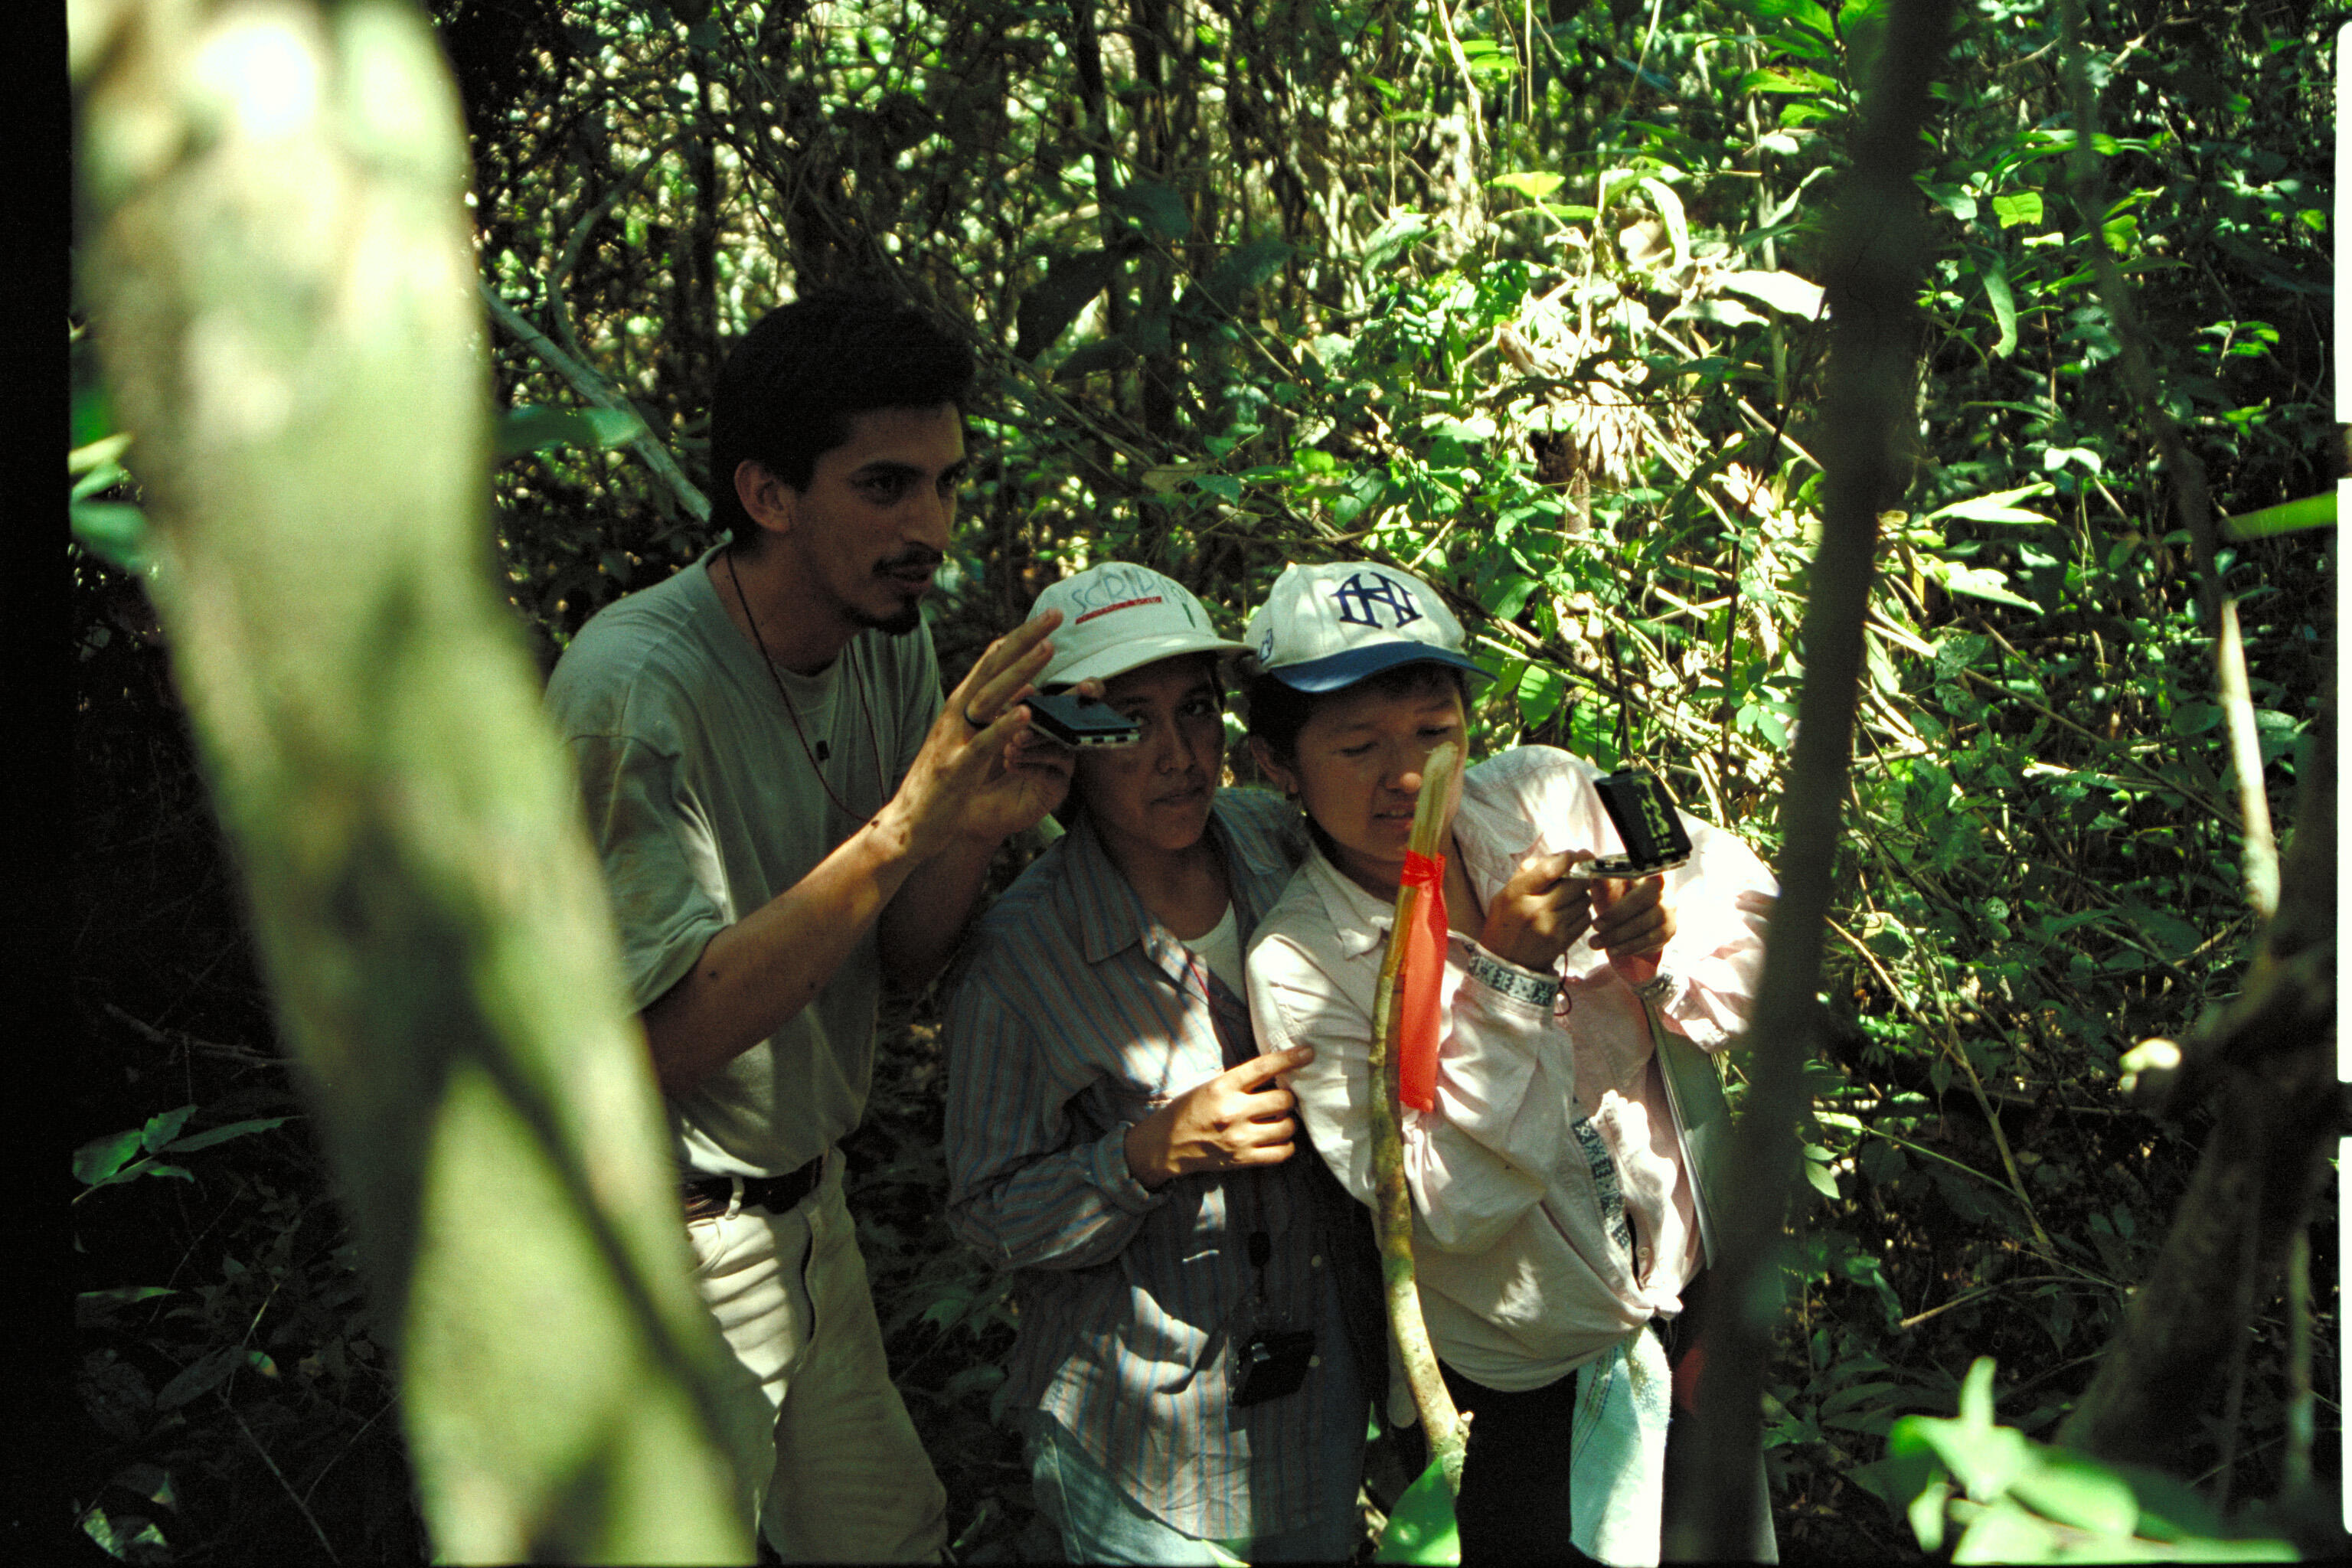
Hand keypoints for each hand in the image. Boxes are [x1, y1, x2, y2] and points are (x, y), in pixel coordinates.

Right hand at [883, 612, 1067, 860]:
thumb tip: (1028, 690)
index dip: (1018, 639)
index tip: (1046, 617)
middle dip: (1024, 640)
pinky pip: (983, 744)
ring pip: (990, 698)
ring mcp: (953, 741)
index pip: (991, 664)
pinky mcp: (955, 771)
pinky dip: (1004, 726)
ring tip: (1047, 649)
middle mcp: (954, 716)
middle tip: (1054, 615)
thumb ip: (994, 715)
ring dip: (1020, 671)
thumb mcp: (968, 743)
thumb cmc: (942, 786)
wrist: (906, 827)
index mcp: (959, 709)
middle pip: (992, 669)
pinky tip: (1027, 711)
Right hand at [1123, 1045, 1315, 1190]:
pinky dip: (1286, 1145)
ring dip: (1289, 1121)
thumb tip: (1277, 1072)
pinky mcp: (1242, 1159)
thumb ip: (1240, 1081)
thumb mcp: (1209, 1085)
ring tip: (1280, 1119)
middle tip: (1283, 1098)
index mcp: (1222, 1087)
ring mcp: (1239, 1138)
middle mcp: (1233, 1111)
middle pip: (1283, 1100)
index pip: (1263, 1067)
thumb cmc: (1189, 1110)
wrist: (1166, 1145)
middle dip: (1289, 1097)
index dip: (1289, 1058)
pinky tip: (1279, 1139)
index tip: (1308, 1053)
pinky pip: (1281, 1153)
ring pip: (1287, 1126)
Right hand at [1478, 850, 1595, 972]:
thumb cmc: (1505, 922)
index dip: (1568, 858)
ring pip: (1584, 900)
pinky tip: (1569, 914)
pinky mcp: (1564, 940)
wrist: (1505, 962)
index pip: (1551, 869)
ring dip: (1581, 896)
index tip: (1572, 855)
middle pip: (1576, 883)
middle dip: (1580, 876)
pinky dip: (1581, 913)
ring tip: (1567, 899)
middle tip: (1576, 876)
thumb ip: (1529, 872)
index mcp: (1518, 893)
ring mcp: (1552, 926)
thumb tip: (1561, 857)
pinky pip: (1586, 918)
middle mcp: (1537, 909)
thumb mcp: (1506, 892)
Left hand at [1591, 874, 1673, 962]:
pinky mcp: (1668, 930)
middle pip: (1641, 900)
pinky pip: (1649, 941)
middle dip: (1615, 915)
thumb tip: (1593, 873)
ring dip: (1617, 936)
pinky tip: (1612, 950)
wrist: (1629, 923)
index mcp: (1645, 873)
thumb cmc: (1615, 899)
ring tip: (1595, 943)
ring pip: (1643, 924)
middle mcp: (1662, 889)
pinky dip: (1627, 947)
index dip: (1627, 876)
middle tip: (1595, 926)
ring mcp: (1668, 910)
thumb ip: (1602, 881)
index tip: (1605, 887)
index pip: (1641, 871)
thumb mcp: (1606, 890)